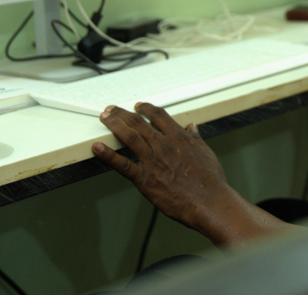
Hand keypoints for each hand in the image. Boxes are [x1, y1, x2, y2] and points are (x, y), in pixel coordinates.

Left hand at [93, 103, 292, 246]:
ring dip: (114, 125)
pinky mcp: (145, 179)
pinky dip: (108, 155)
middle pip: (139, 122)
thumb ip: (196, 138)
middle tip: (111, 109)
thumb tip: (192, 128)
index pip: (159, 115)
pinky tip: (97, 147)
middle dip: (123, 113)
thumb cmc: (210, 181)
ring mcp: (153, 161)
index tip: (138, 106)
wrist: (209, 201)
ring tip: (104, 118)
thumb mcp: (206, 153)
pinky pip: (123, 165)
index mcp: (179, 137)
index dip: (146, 108)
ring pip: (129, 136)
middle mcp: (164, 145)